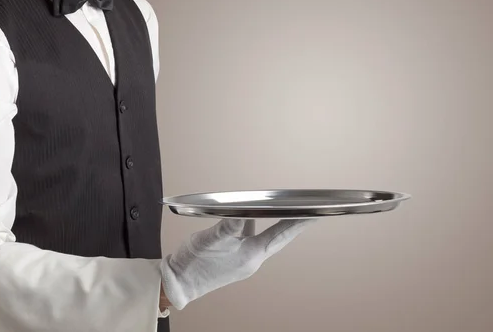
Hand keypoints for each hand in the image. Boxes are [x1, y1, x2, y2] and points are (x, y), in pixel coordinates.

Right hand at [160, 218, 314, 309]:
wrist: (177, 283)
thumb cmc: (193, 264)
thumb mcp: (211, 239)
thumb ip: (229, 225)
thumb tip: (243, 213)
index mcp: (252, 255)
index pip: (280, 235)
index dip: (298, 223)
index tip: (315, 214)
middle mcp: (251, 259)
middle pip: (277, 237)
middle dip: (292, 223)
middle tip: (308, 211)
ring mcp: (243, 260)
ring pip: (262, 236)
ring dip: (270, 223)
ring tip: (281, 210)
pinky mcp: (234, 259)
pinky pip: (249, 238)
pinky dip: (251, 226)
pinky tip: (245, 217)